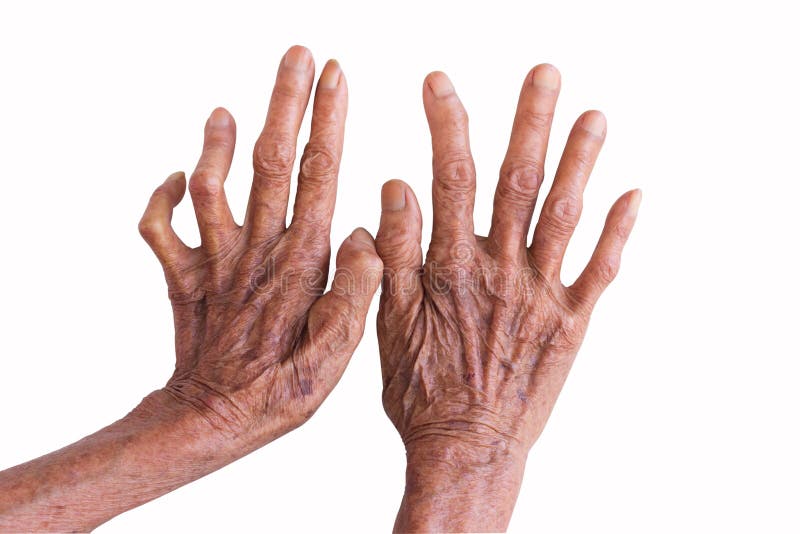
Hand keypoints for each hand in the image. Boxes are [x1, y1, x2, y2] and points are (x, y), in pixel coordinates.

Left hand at [138, 45, 381, 449]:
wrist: (208, 421)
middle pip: (269, 161)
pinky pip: (160, 227)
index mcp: (299, 264)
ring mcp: (215, 260)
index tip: (337, 75)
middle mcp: (256, 251)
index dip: (328, 120)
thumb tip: (364, 234)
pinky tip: (175, 175)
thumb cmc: (277, 393)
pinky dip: (162, 196)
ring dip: (217, 140)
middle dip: (285, 101)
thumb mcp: (335, 357)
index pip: (319, 175)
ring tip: (226, 107)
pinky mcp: (183, 276)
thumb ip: (354, 293)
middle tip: (297, 56)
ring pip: (213, 183)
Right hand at [375, 66, 639, 530]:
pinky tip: (633, 194)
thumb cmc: (421, 391)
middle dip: (530, 122)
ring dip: (581, 162)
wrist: (466, 450)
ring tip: (594, 115)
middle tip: (544, 74)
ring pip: (564, 216)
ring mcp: (541, 296)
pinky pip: (601, 272)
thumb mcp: (386, 323)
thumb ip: (393, 253)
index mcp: (451, 268)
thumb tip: (394, 188)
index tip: (439, 82)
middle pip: (518, 182)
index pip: (449, 178)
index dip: (446, 125)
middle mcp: (501, 272)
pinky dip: (618, 233)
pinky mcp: (572, 324)